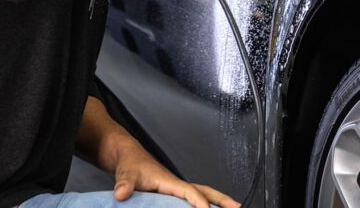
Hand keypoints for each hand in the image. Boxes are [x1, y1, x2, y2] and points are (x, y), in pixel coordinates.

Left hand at [112, 137, 239, 207]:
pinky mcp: (174, 193)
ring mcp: (177, 188)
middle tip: (237, 207)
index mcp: (168, 180)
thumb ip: (125, 183)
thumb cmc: (131, 164)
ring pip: (203, 193)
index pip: (186, 190)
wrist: (129, 157)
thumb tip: (122, 193)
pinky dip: (207, 202)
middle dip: (221, 199)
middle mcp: (176, 184)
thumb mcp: (126, 173)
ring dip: (219, 201)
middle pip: (204, 190)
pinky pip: (195, 198)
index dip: (196, 200)